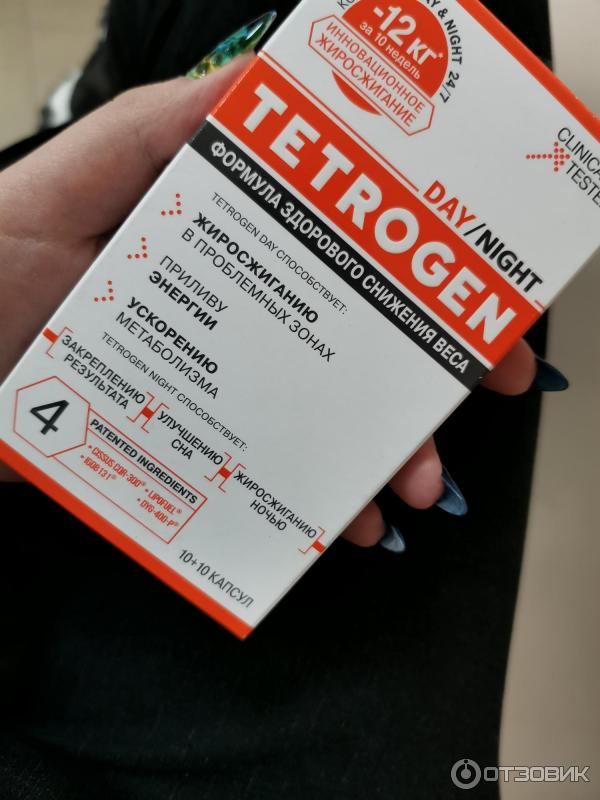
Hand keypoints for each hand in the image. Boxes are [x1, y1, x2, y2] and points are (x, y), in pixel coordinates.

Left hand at [0, 55, 556, 545]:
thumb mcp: (71, 184)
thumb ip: (158, 133)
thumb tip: (264, 87)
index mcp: (219, 248)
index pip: (335, 257)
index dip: (412, 275)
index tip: (472, 300)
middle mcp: (228, 317)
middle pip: (343, 343)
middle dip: (422, 373)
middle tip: (481, 391)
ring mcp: (211, 387)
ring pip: (316, 419)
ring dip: (377, 452)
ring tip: (416, 484)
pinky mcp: (183, 446)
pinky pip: (263, 476)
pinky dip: (309, 501)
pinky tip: (340, 519)